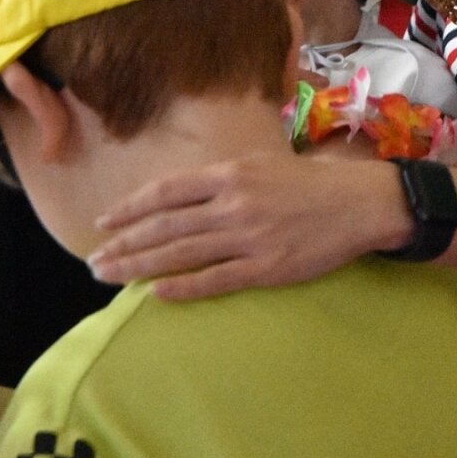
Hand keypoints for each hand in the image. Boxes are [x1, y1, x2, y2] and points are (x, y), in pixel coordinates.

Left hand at [88, 152, 405, 299]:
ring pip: (181, 253)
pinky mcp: (266, 267)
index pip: (166, 191)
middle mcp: (234, 203)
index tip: (104, 222)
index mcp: (232, 174)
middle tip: (95, 260)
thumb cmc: (314, 182)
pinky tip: (156, 293)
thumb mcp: (265, 164)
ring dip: (140, 266)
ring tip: (110, 276)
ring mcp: (249, 237)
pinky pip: (214, 280)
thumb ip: (225, 178)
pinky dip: (182, 287)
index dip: (130, 207)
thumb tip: (184, 194)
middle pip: (164, 225)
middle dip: (124, 243)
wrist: (361, 203)